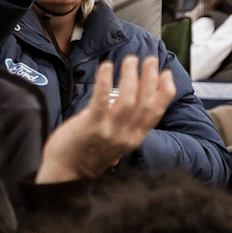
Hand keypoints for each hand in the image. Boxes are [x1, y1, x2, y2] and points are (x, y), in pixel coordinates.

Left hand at [35, 57, 177, 181]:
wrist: (66, 172)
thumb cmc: (87, 154)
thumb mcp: (115, 142)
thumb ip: (125, 124)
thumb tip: (130, 100)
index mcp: (134, 138)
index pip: (156, 112)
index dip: (164, 91)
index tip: (165, 73)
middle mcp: (126, 135)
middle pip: (145, 102)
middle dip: (150, 78)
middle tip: (150, 60)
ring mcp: (110, 131)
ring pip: (128, 99)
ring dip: (131, 76)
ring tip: (130, 60)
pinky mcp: (91, 126)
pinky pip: (101, 100)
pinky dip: (105, 81)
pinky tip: (106, 66)